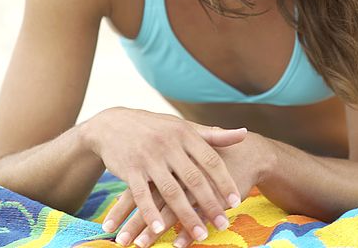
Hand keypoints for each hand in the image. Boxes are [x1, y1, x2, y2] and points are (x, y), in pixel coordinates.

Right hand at [83, 108, 246, 244]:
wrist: (114, 124)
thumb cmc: (156, 128)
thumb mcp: (183, 127)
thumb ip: (212, 135)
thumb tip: (243, 134)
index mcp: (185, 133)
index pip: (210, 159)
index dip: (224, 181)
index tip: (236, 201)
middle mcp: (168, 144)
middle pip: (194, 178)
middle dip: (210, 204)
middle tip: (223, 224)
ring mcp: (149, 157)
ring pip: (171, 191)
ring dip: (186, 216)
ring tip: (201, 234)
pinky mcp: (130, 169)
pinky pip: (142, 195)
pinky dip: (151, 214)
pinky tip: (161, 230)